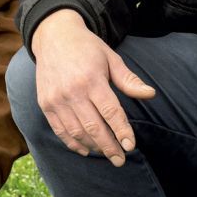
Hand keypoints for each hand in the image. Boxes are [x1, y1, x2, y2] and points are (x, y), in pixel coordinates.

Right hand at [31, 10, 155, 166]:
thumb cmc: (87, 48)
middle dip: (109, 147)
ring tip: (107, 153)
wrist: (53, 36)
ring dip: (93, 147)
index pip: (111, 112)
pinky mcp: (45, 104)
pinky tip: (86, 150)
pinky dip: (73, 143)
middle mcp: (72, 91)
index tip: (131, 146)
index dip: (122, 131)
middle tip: (121, 160)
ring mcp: (56, 99)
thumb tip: (150, 94)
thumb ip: (129, 80)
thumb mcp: (111, 58)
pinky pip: (60, 130)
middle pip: (94, 127)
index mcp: (91, 79)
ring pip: (77, 132)